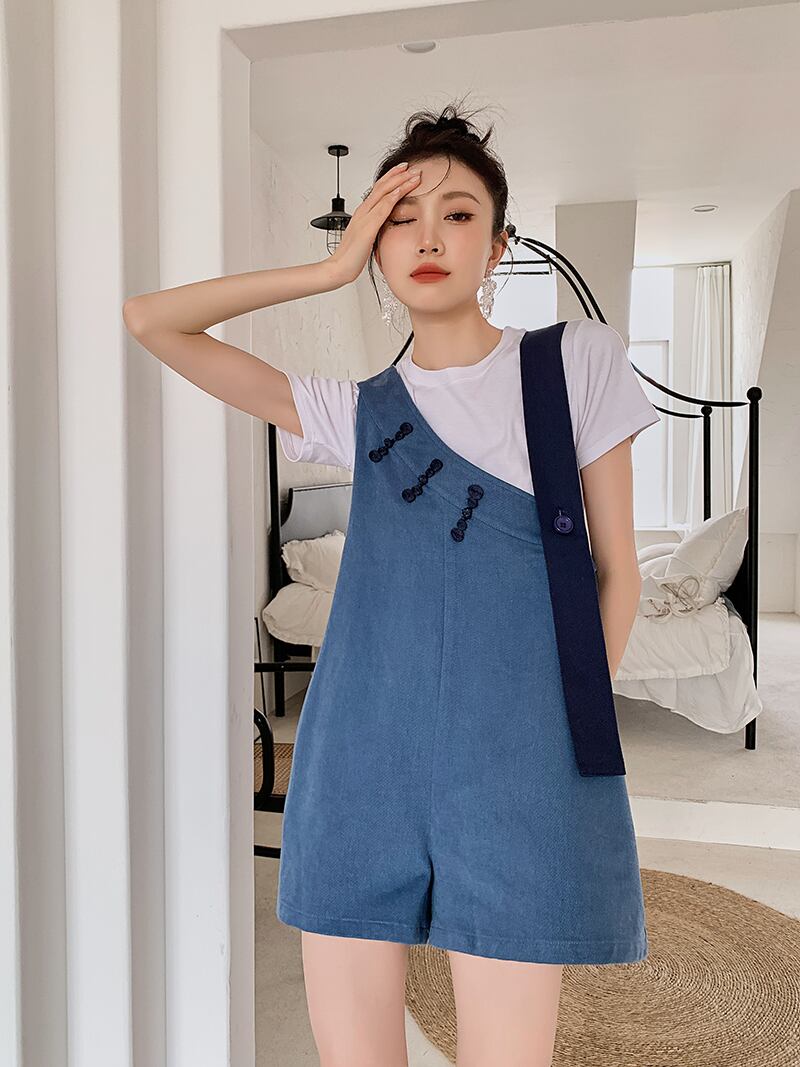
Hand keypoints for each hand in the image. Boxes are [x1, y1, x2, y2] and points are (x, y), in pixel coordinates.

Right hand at [329, 162, 420, 284]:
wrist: (339, 267)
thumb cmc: (352, 256)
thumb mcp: (367, 237)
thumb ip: (375, 228)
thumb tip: (385, 225)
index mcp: (363, 213)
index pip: (379, 190)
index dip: (392, 178)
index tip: (405, 171)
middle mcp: (363, 212)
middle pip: (382, 186)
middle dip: (398, 174)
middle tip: (412, 167)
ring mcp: (364, 218)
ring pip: (384, 193)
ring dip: (400, 182)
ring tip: (414, 175)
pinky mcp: (367, 229)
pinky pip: (382, 209)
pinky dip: (392, 198)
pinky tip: (401, 191)